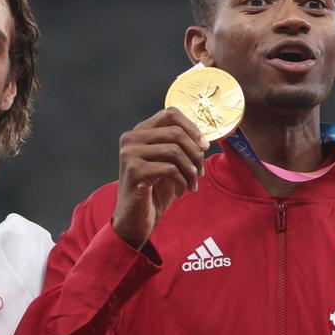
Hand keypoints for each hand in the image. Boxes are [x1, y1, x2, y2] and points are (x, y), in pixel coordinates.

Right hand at [112, 108, 208, 249]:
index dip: (192, 128)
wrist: (134, 220)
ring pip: (175, 151)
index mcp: (138, 132)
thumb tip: (204, 140)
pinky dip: (182, 182)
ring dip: (191, 171)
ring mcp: (129, 154)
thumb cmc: (154, 192)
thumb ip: (178, 146)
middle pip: (176, 133)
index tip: (204, 147)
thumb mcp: (168, 164)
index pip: (170, 114)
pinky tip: (180, 192)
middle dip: (195, 154)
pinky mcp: (134, 171)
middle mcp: (130, 139)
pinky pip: (170, 169)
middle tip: (200, 173)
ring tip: (192, 184)